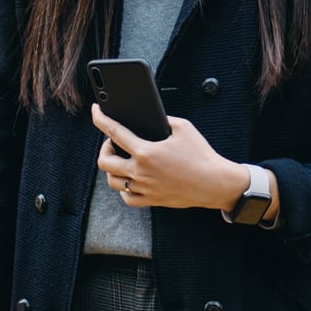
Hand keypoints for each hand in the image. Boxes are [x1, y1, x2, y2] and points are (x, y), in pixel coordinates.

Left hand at [92, 106, 249, 211]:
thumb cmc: (201, 155)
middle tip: (113, 142)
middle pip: (104, 162)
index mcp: (146, 151)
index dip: (100, 119)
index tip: (95, 111)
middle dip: (104, 148)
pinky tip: (130, 180)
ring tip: (121, 160)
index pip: (114, 132)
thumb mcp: (183, 128)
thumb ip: (163, 120)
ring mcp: (145, 188)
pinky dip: (124, 189)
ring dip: (112, 169)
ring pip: (112, 181)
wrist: (215, 183)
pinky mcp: (152, 200)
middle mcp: (141, 172)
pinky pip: (126, 197)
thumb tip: (150, 118)